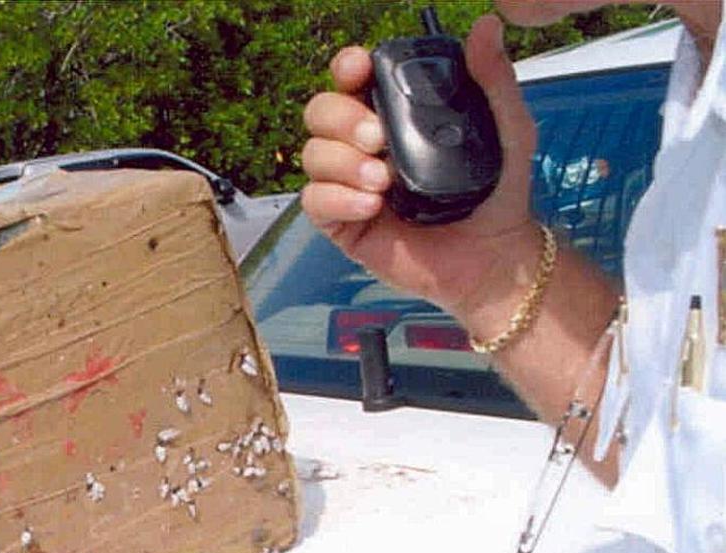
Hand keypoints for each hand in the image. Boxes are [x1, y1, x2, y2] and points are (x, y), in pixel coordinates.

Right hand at [301, 14, 540, 332]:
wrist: (493, 257)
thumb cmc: (499, 192)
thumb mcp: (508, 128)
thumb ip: (494, 80)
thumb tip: (487, 26)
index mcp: (394, 114)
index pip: (352, 80)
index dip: (346, 68)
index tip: (359, 69)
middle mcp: (363, 145)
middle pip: (319, 112)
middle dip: (341, 118)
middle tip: (378, 138)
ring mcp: (348, 184)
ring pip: (312, 155)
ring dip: (342, 162)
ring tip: (382, 180)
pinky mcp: (342, 223)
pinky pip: (315, 201)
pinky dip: (338, 198)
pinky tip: (371, 206)